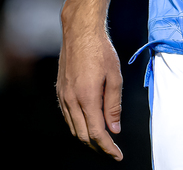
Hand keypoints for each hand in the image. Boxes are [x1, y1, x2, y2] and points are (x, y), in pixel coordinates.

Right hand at [57, 28, 123, 160]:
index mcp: (87, 97)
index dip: (107, 148)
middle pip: (83, 135)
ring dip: (87, 139)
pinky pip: (67, 117)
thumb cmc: (100, 50)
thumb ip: (114, 105)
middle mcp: (72, 100)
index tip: (117, 154)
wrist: (80, 32)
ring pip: (74, 129)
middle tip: (111, 150)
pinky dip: (78, 126)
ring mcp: (64, 96)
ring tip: (101, 141)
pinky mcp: (60, 92)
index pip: (97, 133)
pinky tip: (88, 124)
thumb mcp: (115, 76)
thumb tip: (114, 128)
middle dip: (98, 147)